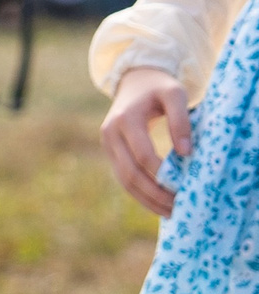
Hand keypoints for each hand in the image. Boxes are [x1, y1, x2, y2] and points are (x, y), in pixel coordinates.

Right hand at [101, 65, 192, 216]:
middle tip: (178, 207)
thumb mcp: (175, 94)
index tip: (184, 187)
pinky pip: (123, 177)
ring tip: (170, 212)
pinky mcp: (111, 152)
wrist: (135, 81)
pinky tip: (158, 204)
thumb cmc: (159, 88)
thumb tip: (185, 153)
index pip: (143, 155)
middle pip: (130, 173)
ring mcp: (107, 144)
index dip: (162, 174)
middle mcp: (110, 133)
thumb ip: (181, 121)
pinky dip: (140, 194)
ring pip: (124, 180)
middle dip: (155, 194)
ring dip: (146, 199)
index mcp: (124, 119)